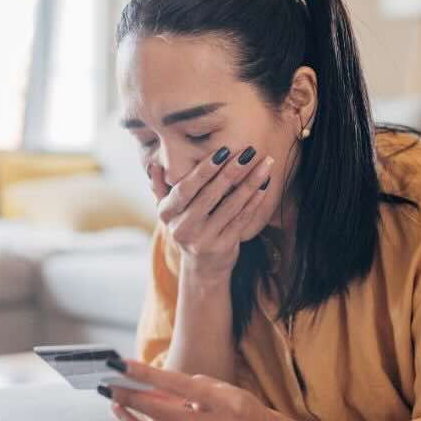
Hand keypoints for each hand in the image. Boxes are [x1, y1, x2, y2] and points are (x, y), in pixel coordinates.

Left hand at [103, 358, 293, 420]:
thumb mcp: (224, 392)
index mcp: (226, 401)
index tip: (122, 367)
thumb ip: (190, 390)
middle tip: (112, 390)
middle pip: (166, 413)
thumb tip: (151, 388)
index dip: (147, 375)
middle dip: (133, 399)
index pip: (179, 384)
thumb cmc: (244, 413)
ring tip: (121, 412)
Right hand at [147, 147, 273, 279]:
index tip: (223, 151)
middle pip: (210, 195)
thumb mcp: (168, 212)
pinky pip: (241, 219)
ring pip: (231, 206)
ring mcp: (203, 240)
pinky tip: (264, 185)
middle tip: (249, 151)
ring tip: (265, 164)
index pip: (186, 188)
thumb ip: (160, 188)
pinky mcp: (223, 247)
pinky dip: (254, 201)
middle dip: (231, 171)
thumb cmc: (186, 229)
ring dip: (250, 183)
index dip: (204, 170)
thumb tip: (154, 166)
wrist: (201, 268)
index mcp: (167, 214)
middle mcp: (182, 228)